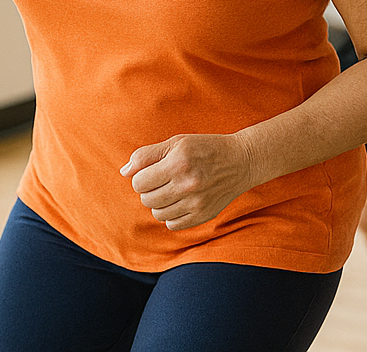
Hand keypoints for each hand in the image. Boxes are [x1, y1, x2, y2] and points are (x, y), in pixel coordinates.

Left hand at [121, 132, 258, 229]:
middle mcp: (187, 184)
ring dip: (160, 203)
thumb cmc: (205, 148)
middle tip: (164, 180)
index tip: (153, 171)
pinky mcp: (203, 215)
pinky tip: (182, 202)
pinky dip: (172, 215)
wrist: (242, 161)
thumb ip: (146, 155)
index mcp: (178, 162)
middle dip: (150, 190)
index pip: (138, 182)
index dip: (141, 177)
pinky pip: (172, 224)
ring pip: (157, 213)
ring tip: (173, 190)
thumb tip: (124, 172)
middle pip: (146, 199)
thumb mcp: (177, 142)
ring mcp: (196, 202)